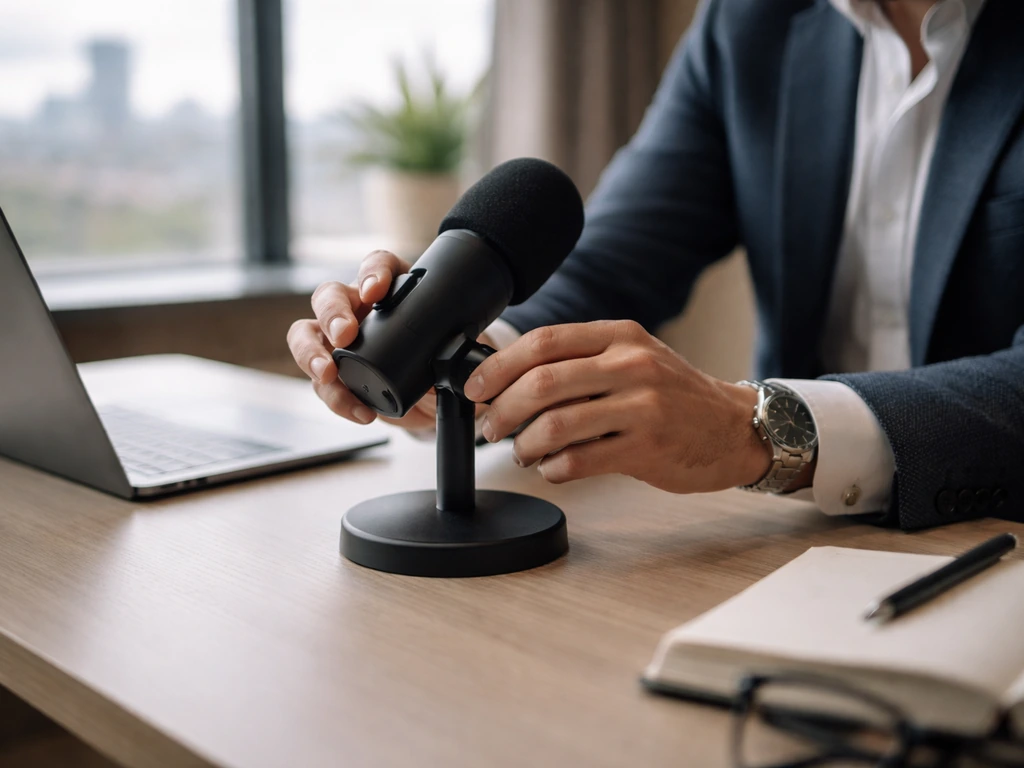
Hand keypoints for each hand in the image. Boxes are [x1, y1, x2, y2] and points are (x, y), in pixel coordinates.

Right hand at [287, 250, 439, 429]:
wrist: (431, 395)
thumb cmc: (437, 358)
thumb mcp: (452, 348)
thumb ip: (456, 347)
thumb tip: (460, 355)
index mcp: (389, 290)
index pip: (377, 265)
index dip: (373, 272)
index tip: (376, 289)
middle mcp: (357, 309)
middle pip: (329, 296)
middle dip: (332, 313)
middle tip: (345, 335)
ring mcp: (337, 340)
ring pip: (306, 334)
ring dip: (311, 354)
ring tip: (328, 373)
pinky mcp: (332, 373)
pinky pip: (322, 382)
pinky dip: (336, 397)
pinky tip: (358, 409)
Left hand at [463, 320, 771, 492]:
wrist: (735, 427)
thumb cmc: (673, 395)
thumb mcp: (632, 358)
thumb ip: (581, 361)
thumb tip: (508, 378)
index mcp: (619, 335)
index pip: (543, 342)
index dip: (498, 367)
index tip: (475, 389)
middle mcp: (631, 364)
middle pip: (542, 383)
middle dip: (502, 409)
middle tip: (491, 427)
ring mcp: (642, 406)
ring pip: (557, 424)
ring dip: (525, 444)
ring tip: (522, 453)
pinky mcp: (648, 448)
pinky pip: (580, 460)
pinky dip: (554, 468)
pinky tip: (553, 468)